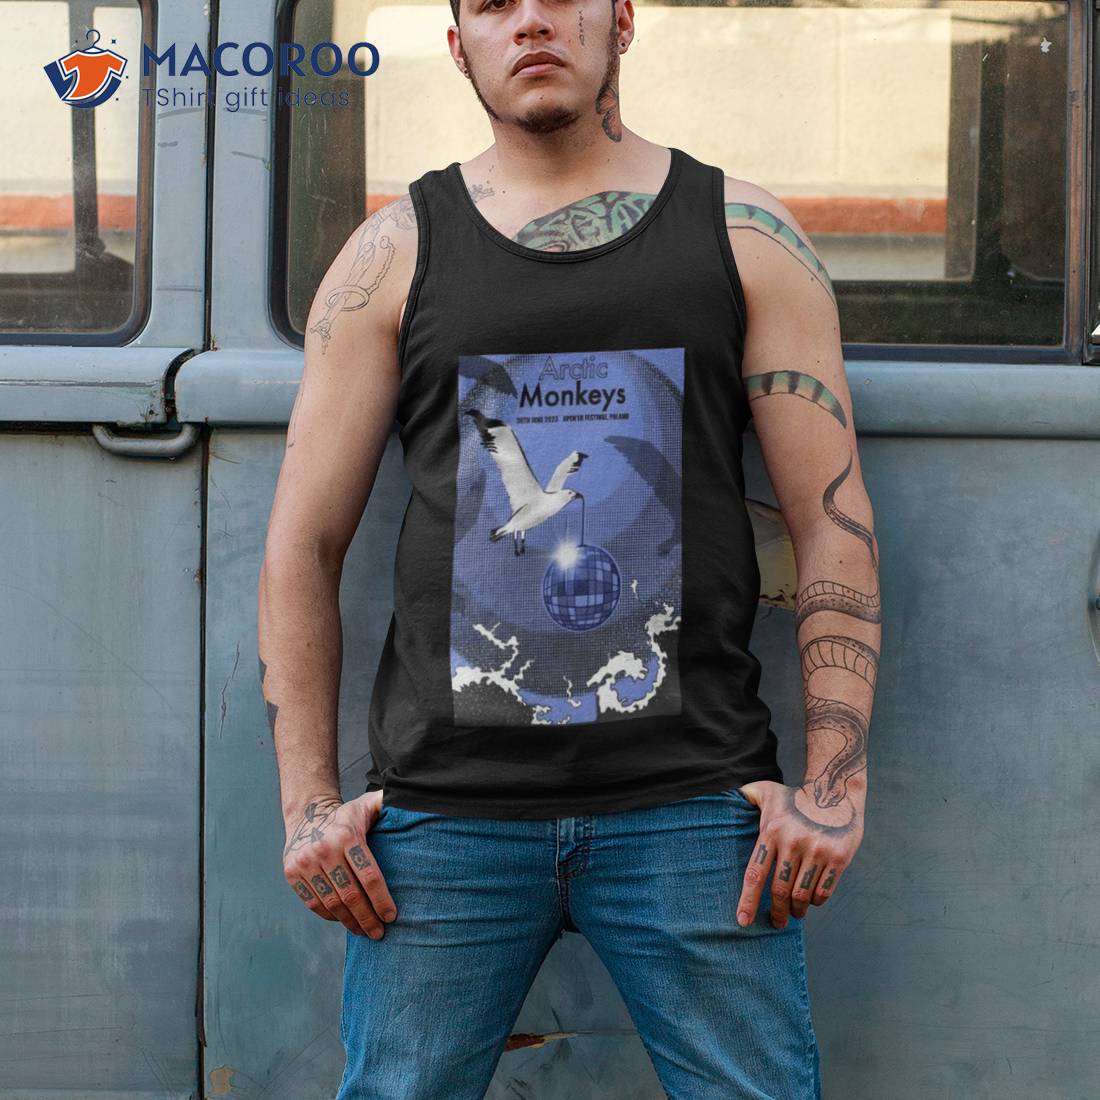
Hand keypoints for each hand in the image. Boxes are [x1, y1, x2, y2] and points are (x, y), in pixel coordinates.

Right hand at [282, 790, 396, 937]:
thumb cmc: (347, 815)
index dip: (382, 900)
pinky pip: (314, 903)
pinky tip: (345, 920)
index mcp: (346, 835)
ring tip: (364, 932)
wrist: (307, 814)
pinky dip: (331, 916)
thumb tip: (414, 806)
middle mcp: (323, 849)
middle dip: (368, 918)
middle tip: (380, 933)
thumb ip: (389, 805)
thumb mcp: (368, 804)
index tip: (392, 916)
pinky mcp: (292, 873)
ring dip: (350, 922)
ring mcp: (305, 863)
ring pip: (332, 903)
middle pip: (350, 895)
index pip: (369, 875)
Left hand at [734, 780, 863, 929]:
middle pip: (779, 890)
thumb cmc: (794, 797)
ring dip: (797, 910)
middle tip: (777, 922)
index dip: (748, 900)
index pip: (755, 873)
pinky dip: (816, 901)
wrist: (836, 791)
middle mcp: (793, 842)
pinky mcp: (838, 858)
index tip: (743, 921)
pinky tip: (812, 898)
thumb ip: (744, 797)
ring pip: (802, 895)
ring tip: (795, 912)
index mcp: (771, 831)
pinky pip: (823, 892)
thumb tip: (722, 802)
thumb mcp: (765, 791)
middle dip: (777, 912)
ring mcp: (817, 850)